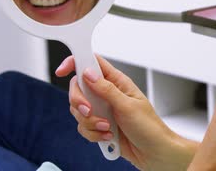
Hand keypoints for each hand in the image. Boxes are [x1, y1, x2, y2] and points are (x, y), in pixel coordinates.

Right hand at [56, 55, 195, 169]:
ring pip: (78, 110)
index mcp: (117, 82)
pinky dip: (93, 134)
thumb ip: (106, 89)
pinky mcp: (99, 125)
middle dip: (79, 102)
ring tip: (107, 127)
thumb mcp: (128, 105)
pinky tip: (108, 136)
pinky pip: (83, 127)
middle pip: (79, 88)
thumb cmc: (149, 127)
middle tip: (89, 111)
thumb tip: (88, 73)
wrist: (153, 152)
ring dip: (90, 122)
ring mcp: (103, 110)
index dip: (75, 62)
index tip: (62, 71)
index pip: (93, 63)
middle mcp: (108, 94)